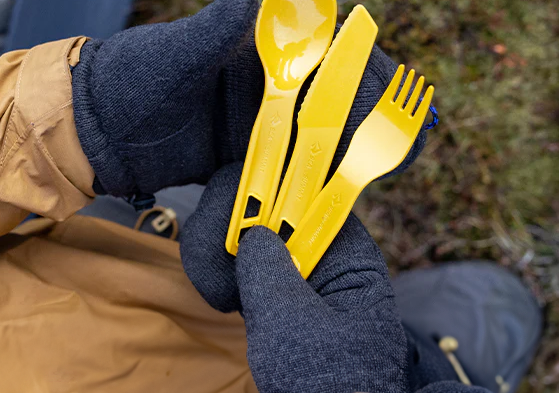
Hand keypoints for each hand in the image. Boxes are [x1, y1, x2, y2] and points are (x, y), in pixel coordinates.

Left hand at [71, 0, 424, 197]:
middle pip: (332, 94)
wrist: (94, 131)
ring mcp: (258, 122)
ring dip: (353, 147)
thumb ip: (206, 32)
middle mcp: (264, 82)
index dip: (360, 64)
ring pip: (319, 131)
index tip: (387, 84)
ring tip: (391, 165)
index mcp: (252, 46)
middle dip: (370, 113)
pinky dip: (321, 175)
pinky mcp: (247, 156)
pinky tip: (347, 190)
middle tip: (402, 138)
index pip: (321, 48)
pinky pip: (292, 165)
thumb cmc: (127, 79)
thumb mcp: (167, 55)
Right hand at [181, 163, 410, 392]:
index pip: (300, 185)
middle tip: (219, 283)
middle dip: (224, 229)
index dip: (257, 188)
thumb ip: (268, 270)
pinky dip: (217, 270)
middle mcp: (318, 244)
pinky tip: (226, 300)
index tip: (231, 229)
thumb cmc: (329, 381)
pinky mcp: (269, 280)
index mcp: (343, 246)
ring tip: (224, 300)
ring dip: (215, 254)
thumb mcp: (294, 325)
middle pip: (258, 195)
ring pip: (236, 223)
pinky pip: (232, 252)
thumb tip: (250, 232)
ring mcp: (291, 261)